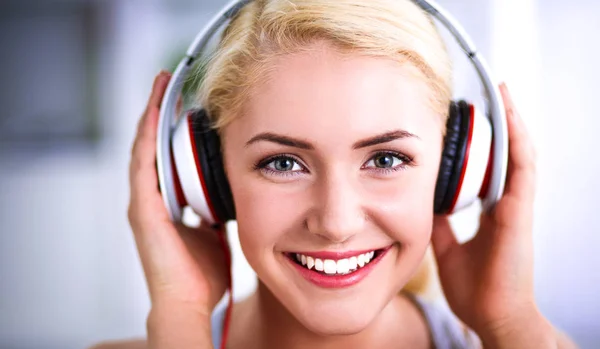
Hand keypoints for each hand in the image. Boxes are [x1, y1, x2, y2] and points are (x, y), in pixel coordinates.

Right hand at [128, 71, 227, 343]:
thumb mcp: (217, 233)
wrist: (189, 302)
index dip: (174, 128)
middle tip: (169, 81)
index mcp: (170, 203)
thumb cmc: (203, 274)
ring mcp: (145, 202)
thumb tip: (237, 195)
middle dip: (160, 112)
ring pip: (145, 146)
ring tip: (161, 83)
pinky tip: (155, 109)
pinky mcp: (143, 207)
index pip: (169, 155)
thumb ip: (220, 212)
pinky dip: (148, 133)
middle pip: (155, 144)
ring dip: (152, 114)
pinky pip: (144, 162)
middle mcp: (153, 198)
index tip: (186, 103)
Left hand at [431, 84, 553, 346]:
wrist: (491, 315)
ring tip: (500, 92)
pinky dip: (518, 141)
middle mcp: (505, 203)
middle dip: (496, 123)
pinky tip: (510, 117)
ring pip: (518, 153)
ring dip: (510, 121)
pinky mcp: (520, 212)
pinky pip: (522, 168)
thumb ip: (440, 222)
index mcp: (490, 211)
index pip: (487, 166)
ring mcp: (515, 206)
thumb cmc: (475, 287)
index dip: (481, 142)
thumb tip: (426, 201)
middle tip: (484, 93)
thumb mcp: (446, 246)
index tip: (466, 119)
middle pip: (504, 153)